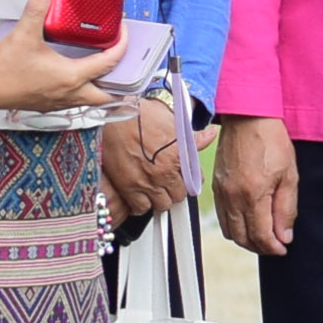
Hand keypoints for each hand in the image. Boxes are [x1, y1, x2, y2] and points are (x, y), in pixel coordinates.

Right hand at [0, 0, 130, 113]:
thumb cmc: (3, 68)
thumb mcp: (24, 33)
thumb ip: (37, 7)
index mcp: (71, 76)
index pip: (109, 63)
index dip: (122, 46)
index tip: (124, 33)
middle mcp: (69, 93)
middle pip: (107, 95)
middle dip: (119, 82)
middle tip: (123, 64)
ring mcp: (58, 102)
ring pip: (90, 101)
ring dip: (101, 88)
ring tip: (104, 71)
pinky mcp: (47, 105)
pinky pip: (73, 102)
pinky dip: (82, 92)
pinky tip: (75, 78)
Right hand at [103, 94, 193, 218]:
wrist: (112, 117)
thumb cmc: (141, 114)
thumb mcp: (173, 121)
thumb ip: (192, 136)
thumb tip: (210, 134)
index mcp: (179, 156)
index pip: (194, 179)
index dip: (189, 179)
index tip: (183, 177)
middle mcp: (165, 172)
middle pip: (179, 195)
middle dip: (174, 190)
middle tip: (167, 183)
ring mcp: (147, 182)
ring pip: (162, 205)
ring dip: (159, 199)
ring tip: (154, 190)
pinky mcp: (128, 188)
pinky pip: (140, 208)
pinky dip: (141, 205)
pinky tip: (139, 195)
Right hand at [213, 116, 298, 255]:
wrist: (248, 117)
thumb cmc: (271, 140)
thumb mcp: (289, 175)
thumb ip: (286, 209)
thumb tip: (283, 235)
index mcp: (252, 195)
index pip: (260, 235)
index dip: (272, 247)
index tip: (282, 248)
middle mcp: (232, 197)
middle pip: (241, 238)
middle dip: (259, 247)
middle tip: (275, 245)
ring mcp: (221, 192)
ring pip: (229, 230)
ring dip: (245, 238)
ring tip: (263, 234)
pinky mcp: (215, 187)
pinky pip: (221, 216)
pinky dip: (234, 225)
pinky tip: (248, 220)